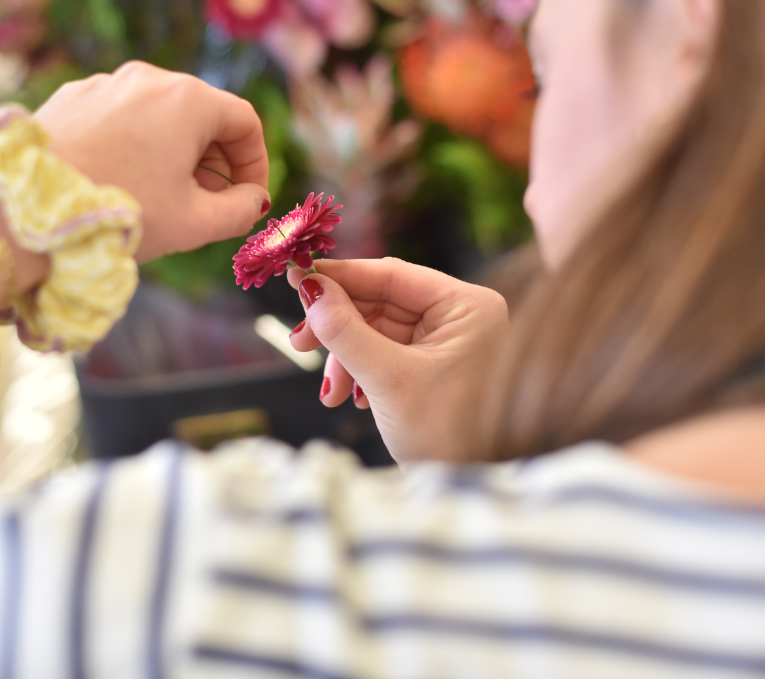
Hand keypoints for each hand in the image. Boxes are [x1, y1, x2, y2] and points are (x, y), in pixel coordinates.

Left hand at [35, 62, 270, 261]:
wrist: (26, 212)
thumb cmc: (121, 214)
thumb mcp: (197, 223)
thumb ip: (241, 210)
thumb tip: (253, 200)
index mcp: (188, 100)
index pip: (245, 122)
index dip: (256, 163)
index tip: (248, 197)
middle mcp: (150, 78)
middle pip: (204, 114)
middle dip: (216, 160)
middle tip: (210, 202)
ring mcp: (107, 83)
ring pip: (162, 114)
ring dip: (177, 152)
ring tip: (165, 194)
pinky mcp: (73, 96)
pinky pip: (122, 116)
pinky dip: (137, 143)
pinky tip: (123, 179)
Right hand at [287, 258, 507, 464]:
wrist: (463, 490)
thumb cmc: (445, 436)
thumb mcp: (387, 379)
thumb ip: (344, 330)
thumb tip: (309, 287)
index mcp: (468, 306)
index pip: (392, 274)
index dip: (340, 277)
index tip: (296, 277)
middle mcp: (462, 316)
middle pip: (381, 301)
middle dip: (339, 328)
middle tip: (300, 342)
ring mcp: (449, 341)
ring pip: (377, 330)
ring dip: (346, 357)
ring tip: (333, 392)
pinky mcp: (434, 365)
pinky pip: (386, 352)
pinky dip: (361, 370)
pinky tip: (354, 398)